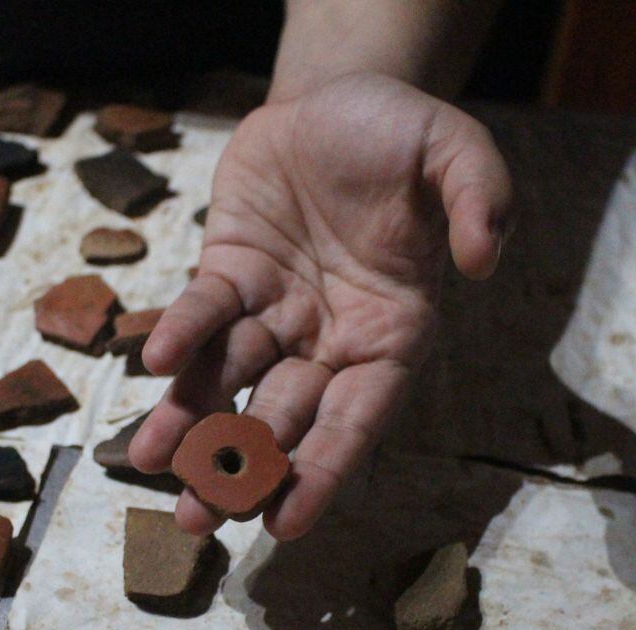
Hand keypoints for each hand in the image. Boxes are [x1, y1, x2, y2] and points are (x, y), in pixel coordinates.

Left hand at [128, 73, 512, 539]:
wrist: (341, 100)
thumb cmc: (404, 136)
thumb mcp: (456, 151)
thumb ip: (481, 198)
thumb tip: (484, 260)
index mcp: (391, 335)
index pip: (357, 419)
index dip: (323, 471)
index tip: (286, 523)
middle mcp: (329, 339)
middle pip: (284, 417)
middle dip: (241, 466)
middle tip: (198, 519)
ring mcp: (275, 311)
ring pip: (231, 378)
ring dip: (191, 422)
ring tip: (151, 464)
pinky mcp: (229, 274)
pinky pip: (205, 312)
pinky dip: (181, 336)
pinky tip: (154, 360)